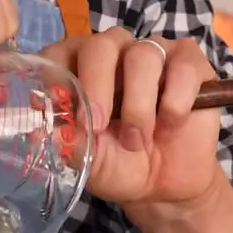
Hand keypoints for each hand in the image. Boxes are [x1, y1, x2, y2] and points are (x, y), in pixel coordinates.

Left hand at [39, 28, 224, 213]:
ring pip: (143, 55)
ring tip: (138, 140)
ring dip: (139, 105)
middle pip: (101, 45)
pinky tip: (171, 124)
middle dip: (97, 87)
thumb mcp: (89, 161)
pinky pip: (183, 68)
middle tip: (97, 127)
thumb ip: (68, 142)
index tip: (63, 113)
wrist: (165, 187)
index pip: (59, 52)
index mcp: (78, 69)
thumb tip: (42, 131)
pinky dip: (175, 102)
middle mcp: (113, 53)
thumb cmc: (120, 166)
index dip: (58, 76)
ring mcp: (153, 54)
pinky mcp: (190, 64)